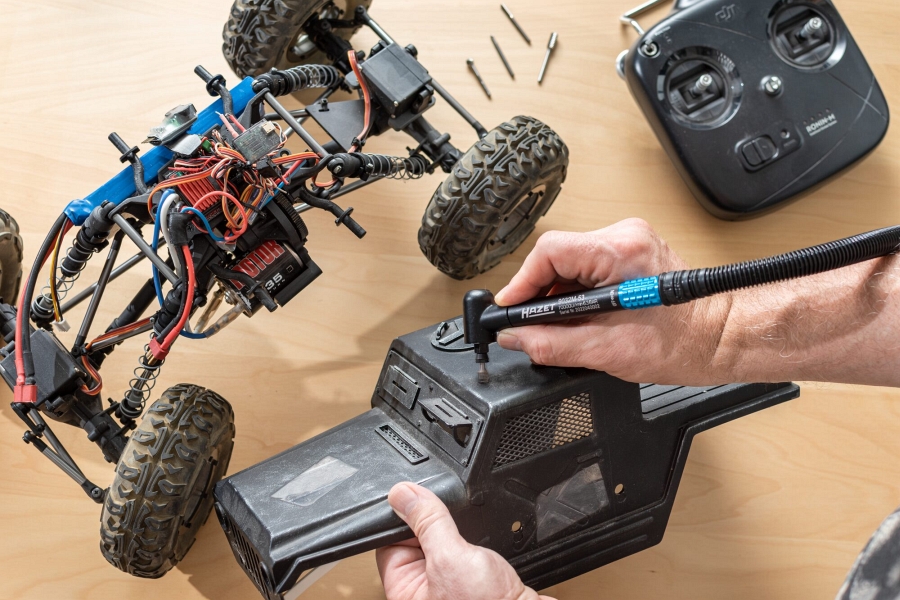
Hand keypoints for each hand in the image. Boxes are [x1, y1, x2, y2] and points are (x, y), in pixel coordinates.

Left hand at [376, 482, 555, 599]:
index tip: (418, 501)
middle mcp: (424, 590)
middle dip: (433, 523)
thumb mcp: (450, 557)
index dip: (403, 518)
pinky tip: (482, 542)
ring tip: (468, 537)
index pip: (389, 542)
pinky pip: (464, 547)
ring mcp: (448, 584)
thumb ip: (427, 522)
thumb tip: (402, 495)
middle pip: (416, 537)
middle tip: (449, 522)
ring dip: (456, 530)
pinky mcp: (471, 578)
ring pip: (443, 539)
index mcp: (405, 590)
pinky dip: (473, 539)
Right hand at [494, 219, 733, 384]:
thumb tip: (516, 338)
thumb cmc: (682, 342)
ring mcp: (630, 240)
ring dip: (559, 293)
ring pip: (570, 261)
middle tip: (535, 325)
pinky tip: (584, 314)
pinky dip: (577, 290)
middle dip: (540, 292)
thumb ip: (552, 343)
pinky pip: (587, 264)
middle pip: (557, 255)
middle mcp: (625, 236)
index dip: (522, 283)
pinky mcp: (632, 250)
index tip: (510, 310)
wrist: (721, 337)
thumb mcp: (608, 351)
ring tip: (566, 324)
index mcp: (620, 252)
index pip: (549, 252)